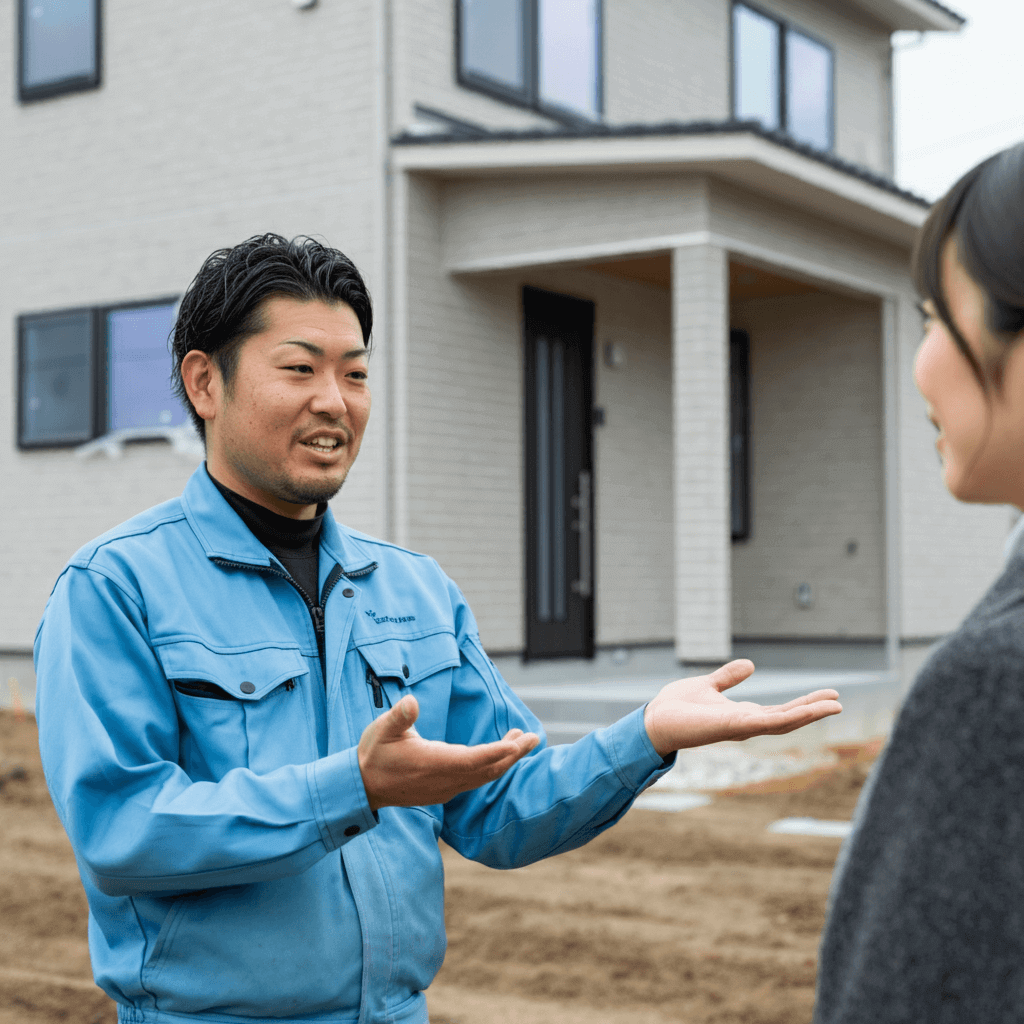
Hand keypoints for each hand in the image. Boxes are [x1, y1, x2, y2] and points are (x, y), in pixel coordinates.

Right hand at [357, 695, 539, 811]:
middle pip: (486, 769)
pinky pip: (475, 780)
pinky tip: (499, 755)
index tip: (518, 744)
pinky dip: (491, 767)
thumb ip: (399, 716)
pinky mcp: (444, 791)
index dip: (496, 752)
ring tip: (522, 741)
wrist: (363, 786)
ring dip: (505, 760)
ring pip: (483, 776)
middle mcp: (444, 780)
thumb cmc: (374, 754)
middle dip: (512, 754)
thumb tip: (411, 702)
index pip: (472, 759)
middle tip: (534, 738)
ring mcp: (445, 788)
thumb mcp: (382, 730)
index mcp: (433, 764)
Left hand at [643, 659, 841, 756]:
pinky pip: (765, 722)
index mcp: (742, 715)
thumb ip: (728, 677)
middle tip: (838, 701)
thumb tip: (750, 665)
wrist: (654, 720)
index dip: (804, 704)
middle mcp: (745, 724)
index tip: (827, 694)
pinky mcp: (732, 726)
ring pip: (783, 722)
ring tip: (834, 705)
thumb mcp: (708, 685)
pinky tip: (805, 711)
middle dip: (813, 710)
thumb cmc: (676, 707)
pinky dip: (788, 717)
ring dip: (809, 714)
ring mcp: (741, 727)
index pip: (780, 711)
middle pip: (787, 718)